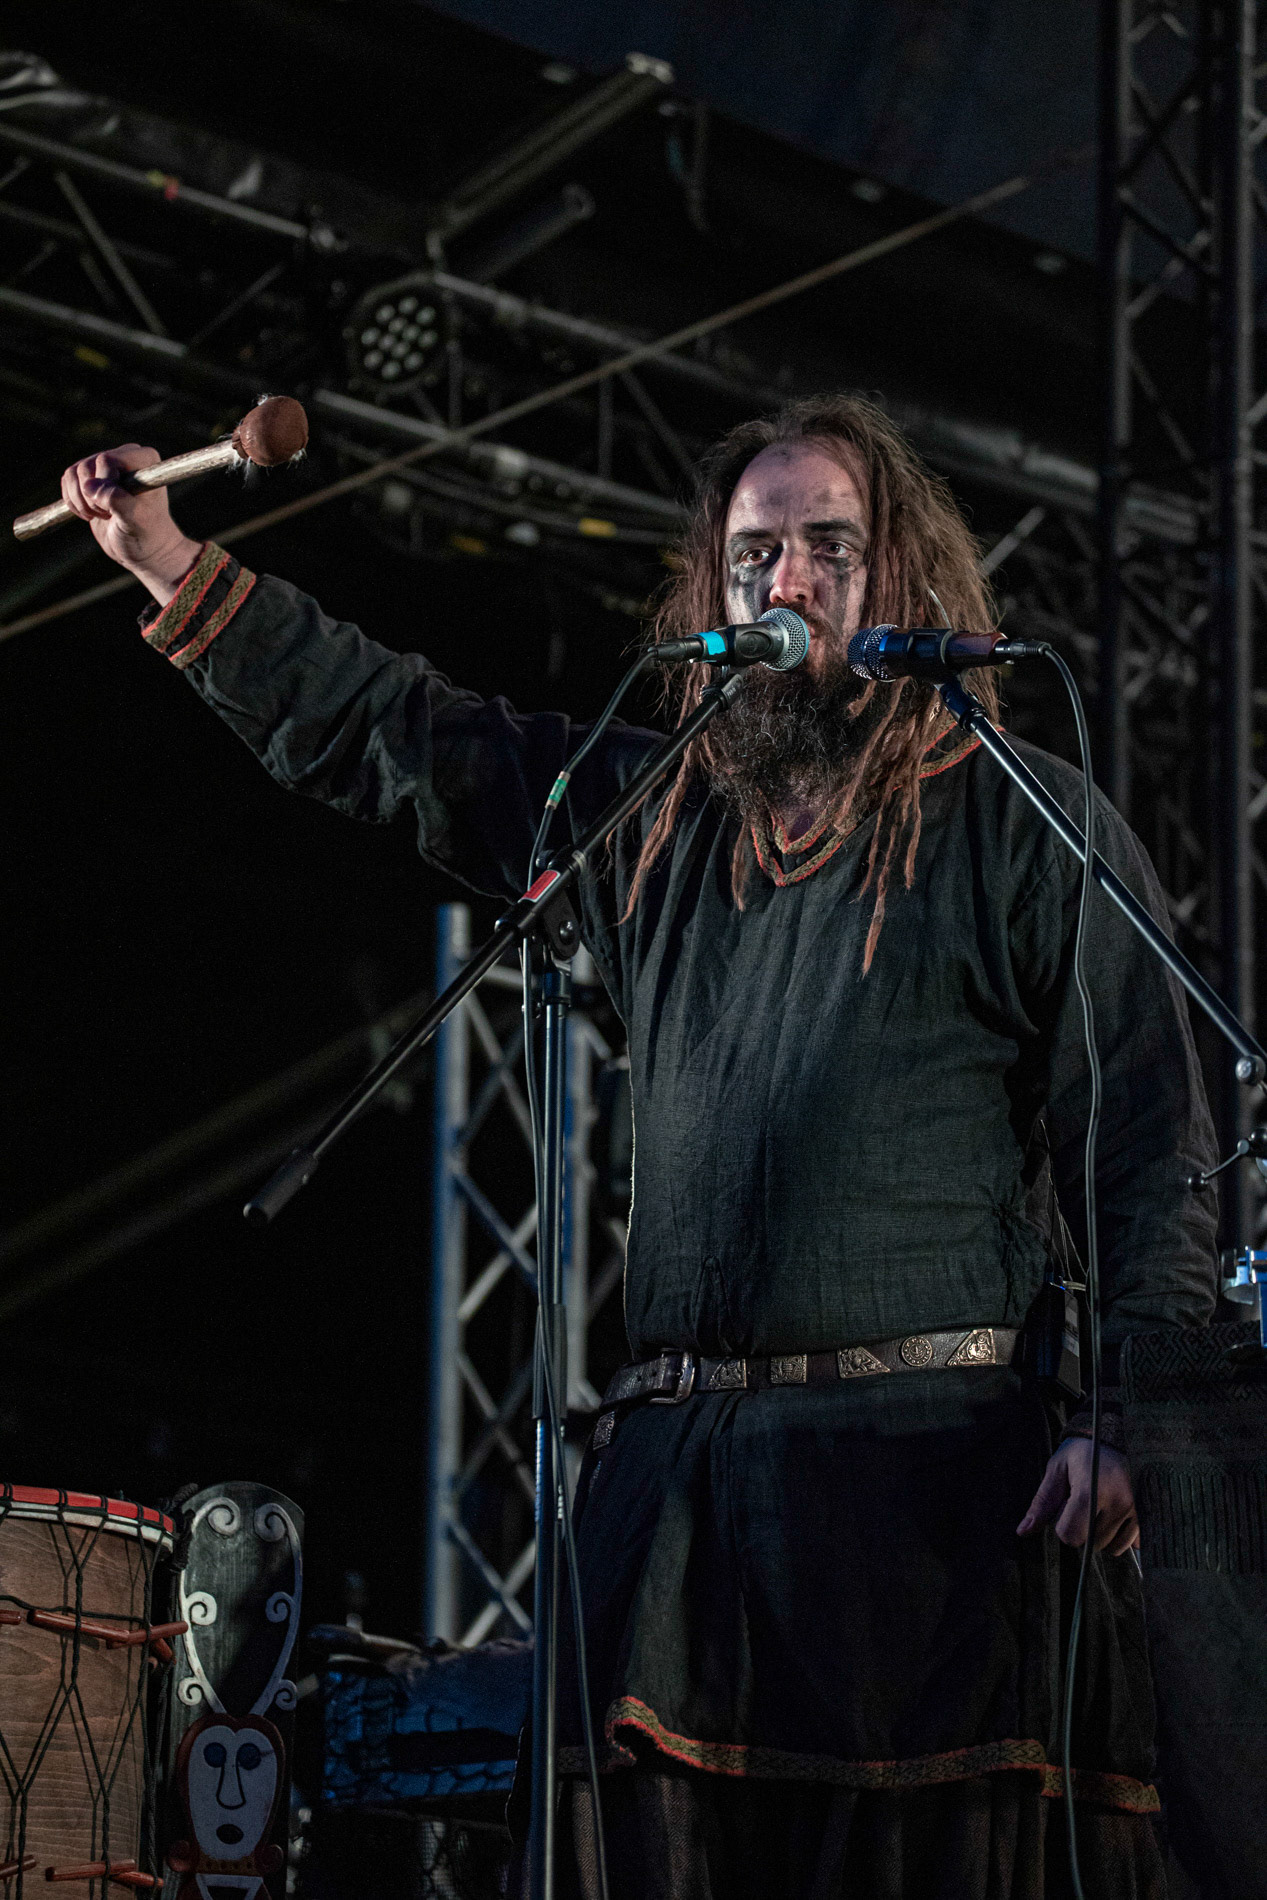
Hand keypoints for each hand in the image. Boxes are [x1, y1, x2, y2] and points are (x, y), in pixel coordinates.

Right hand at [60, 444, 202, 601]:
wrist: (143, 549)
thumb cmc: (146, 534)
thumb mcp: (135, 520)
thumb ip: (117, 500)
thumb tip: (90, 486)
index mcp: (145, 459)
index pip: (107, 460)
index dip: (104, 484)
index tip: (115, 508)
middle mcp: (125, 455)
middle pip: (87, 466)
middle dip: (91, 497)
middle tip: (109, 515)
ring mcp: (106, 464)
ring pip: (73, 472)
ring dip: (81, 501)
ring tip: (102, 515)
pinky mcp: (90, 476)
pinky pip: (67, 479)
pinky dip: (72, 501)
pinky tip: (90, 514)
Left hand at [1017, 1438, 1138, 1554]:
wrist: (1117, 1436)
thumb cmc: (1082, 1452)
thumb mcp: (1057, 1470)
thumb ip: (1042, 1503)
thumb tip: (1023, 1532)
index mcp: (1092, 1490)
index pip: (1071, 1535)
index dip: (1063, 1526)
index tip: (1067, 1507)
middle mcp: (1118, 1502)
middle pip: (1091, 1543)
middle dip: (1082, 1529)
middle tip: (1085, 1502)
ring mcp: (1137, 1509)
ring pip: (1111, 1548)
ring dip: (1101, 1534)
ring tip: (1100, 1507)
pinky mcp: (1149, 1514)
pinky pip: (1131, 1545)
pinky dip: (1120, 1536)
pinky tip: (1115, 1514)